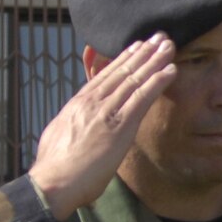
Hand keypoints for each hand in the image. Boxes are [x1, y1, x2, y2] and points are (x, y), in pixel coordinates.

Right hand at [28, 35, 176, 221]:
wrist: (51, 183)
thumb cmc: (54, 169)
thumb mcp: (59, 136)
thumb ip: (72, 126)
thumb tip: (76, 126)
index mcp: (77, 104)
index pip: (103, 76)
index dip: (122, 60)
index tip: (135, 47)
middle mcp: (92, 102)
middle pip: (121, 71)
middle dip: (142, 52)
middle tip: (158, 37)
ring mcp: (106, 112)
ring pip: (134, 79)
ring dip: (154, 60)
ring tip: (168, 46)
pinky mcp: (119, 126)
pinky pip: (142, 98)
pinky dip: (157, 82)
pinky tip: (171, 70)